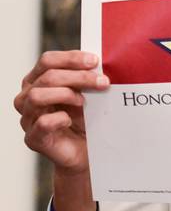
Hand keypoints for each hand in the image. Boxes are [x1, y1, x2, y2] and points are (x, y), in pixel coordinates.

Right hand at [14, 50, 108, 175]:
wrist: (85, 152)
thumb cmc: (84, 120)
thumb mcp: (87, 94)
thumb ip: (87, 79)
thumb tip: (100, 66)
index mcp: (38, 80)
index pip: (47, 61)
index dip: (71, 58)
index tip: (95, 61)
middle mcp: (28, 97)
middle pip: (47, 77)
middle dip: (78, 77)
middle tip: (102, 82)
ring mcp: (28, 118)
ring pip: (37, 96)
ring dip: (65, 94)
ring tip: (84, 101)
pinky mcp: (33, 138)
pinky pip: (42, 123)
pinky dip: (59, 119)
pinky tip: (70, 120)